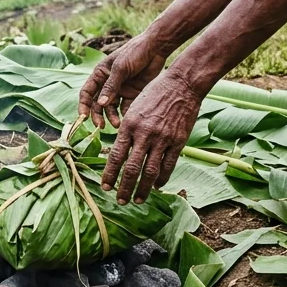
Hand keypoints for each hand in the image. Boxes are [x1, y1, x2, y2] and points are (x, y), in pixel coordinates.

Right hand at [78, 34, 170, 127]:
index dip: (83, 105)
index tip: (83, 117)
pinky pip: (126, 107)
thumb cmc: (134, 53)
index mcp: (100, 75)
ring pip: (111, 108)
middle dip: (98, 115)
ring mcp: (120, 90)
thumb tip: (100, 104)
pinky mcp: (132, 94)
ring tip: (117, 124)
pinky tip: (128, 119)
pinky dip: (125, 114)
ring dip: (112, 117)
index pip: (87, 92)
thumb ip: (111, 87)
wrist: (155, 49)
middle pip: (98, 104)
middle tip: (100, 126)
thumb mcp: (120, 69)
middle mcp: (108, 84)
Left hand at [101, 67, 201, 203]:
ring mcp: (162, 139)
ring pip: (150, 171)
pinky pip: (168, 165)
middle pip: (131, 168)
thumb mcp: (133, 108)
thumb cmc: (154, 94)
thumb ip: (127, 130)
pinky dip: (162, 178)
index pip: (116, 156)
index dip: (110, 174)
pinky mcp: (178, 141)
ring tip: (137, 199)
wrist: (181, 84)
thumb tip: (121, 151)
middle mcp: (144, 134)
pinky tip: (157, 186)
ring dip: (142, 188)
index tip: (105, 187)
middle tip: (120, 201)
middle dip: (124, 187)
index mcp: (129, 125)